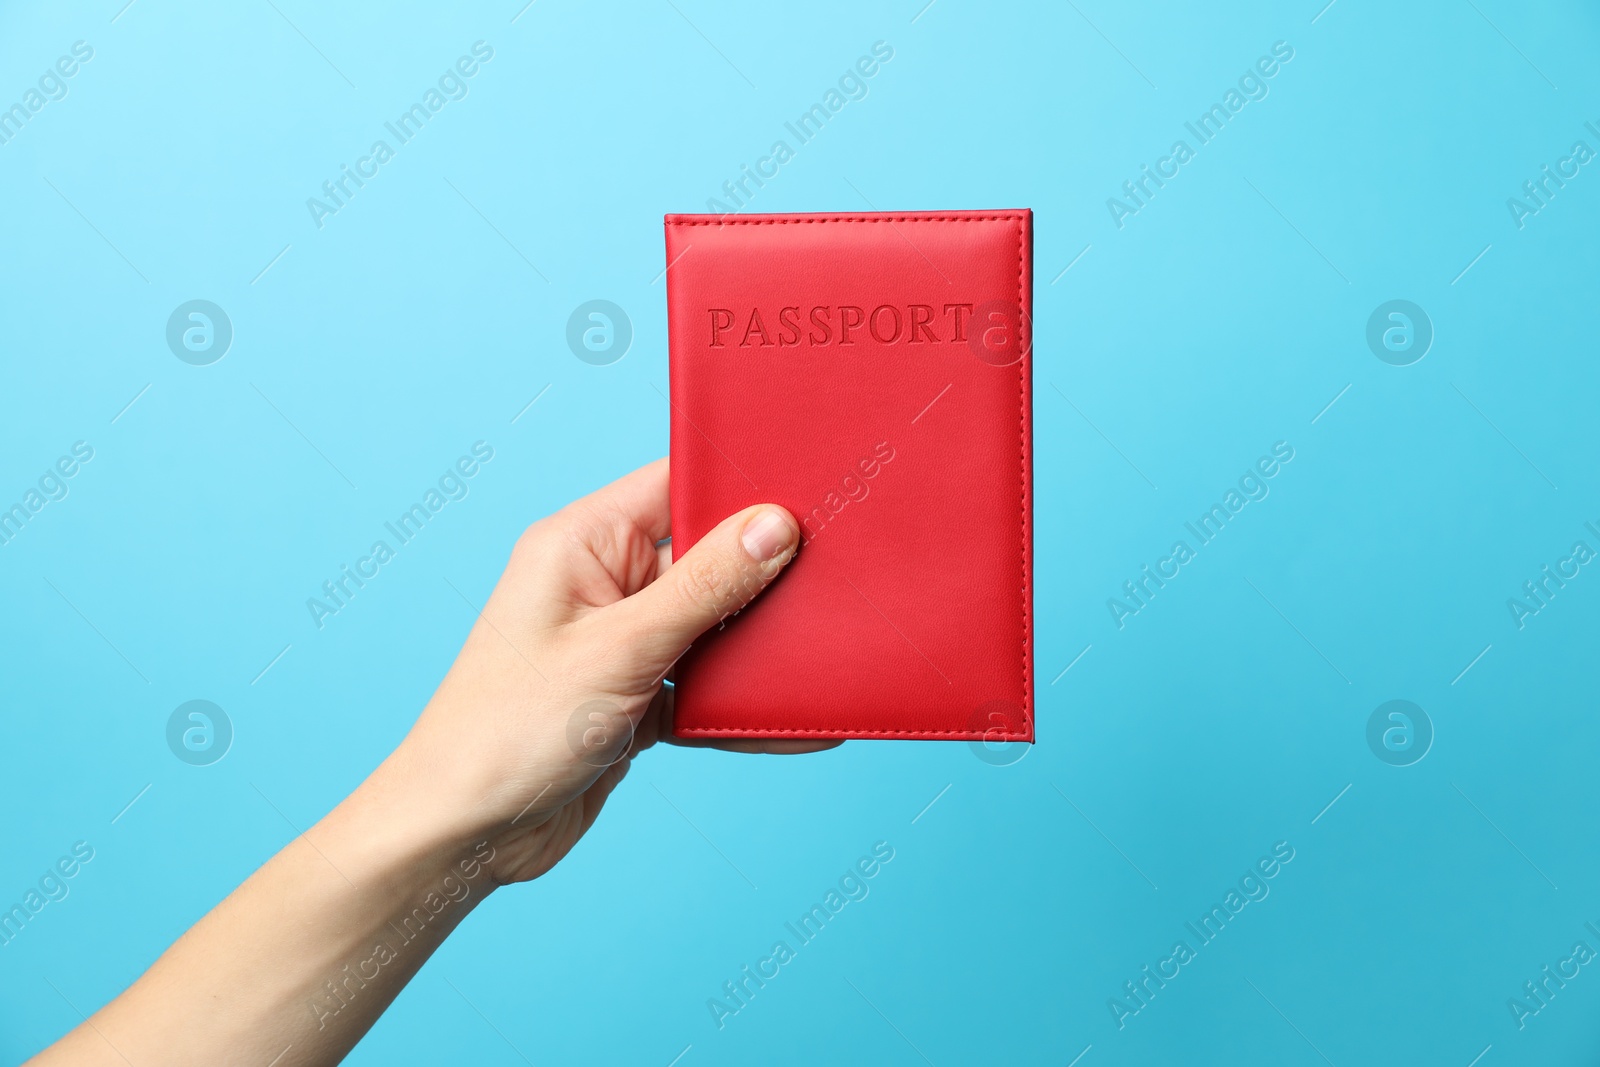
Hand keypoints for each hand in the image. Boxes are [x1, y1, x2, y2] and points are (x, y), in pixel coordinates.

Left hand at [382, 457, 835, 884]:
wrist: (465, 836)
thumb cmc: (509, 731)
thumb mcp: (621, 650)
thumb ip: (703, 587)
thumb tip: (775, 526)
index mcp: (582, 542)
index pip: (675, 485)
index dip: (740, 486)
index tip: (812, 495)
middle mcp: (601, 583)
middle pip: (705, 556)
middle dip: (764, 573)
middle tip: (836, 577)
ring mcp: (619, 641)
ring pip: (711, 624)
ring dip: (756, 644)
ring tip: (826, 648)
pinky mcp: (634, 696)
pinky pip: (703, 684)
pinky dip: (740, 702)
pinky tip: (791, 719)